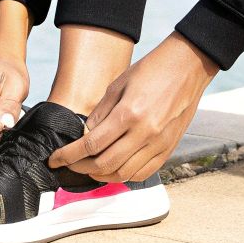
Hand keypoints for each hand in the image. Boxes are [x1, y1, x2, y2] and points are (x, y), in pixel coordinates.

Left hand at [47, 31, 217, 182]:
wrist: (188, 67)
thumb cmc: (152, 70)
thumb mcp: (119, 84)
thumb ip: (101, 113)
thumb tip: (86, 135)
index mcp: (129, 113)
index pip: (91, 144)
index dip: (69, 155)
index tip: (55, 159)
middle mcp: (144, 133)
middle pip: (104, 164)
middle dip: (80, 167)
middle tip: (69, 164)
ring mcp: (159, 143)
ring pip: (123, 173)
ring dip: (101, 175)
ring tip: (89, 167)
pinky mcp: (169, 148)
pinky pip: (143, 173)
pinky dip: (124, 175)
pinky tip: (114, 168)